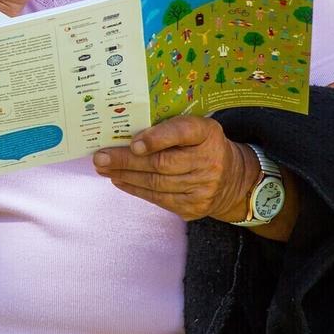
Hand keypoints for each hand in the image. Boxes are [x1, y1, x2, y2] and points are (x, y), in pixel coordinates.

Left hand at [92, 116, 256, 221]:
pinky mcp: (195, 206)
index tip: (133, 143)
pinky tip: (120, 180)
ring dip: (125, 176)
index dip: (157, 138)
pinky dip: (136, 189)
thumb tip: (124, 133)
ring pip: (157, 183)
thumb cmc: (201, 145)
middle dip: (126, 161)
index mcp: (207, 133)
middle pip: (161, 163)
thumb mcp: (193, 128)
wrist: (233, 178)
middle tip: (100, 158)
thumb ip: (166, 126)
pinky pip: (159, 199)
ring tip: (104, 169)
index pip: (182, 132)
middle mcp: (209, 160)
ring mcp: (204, 187)